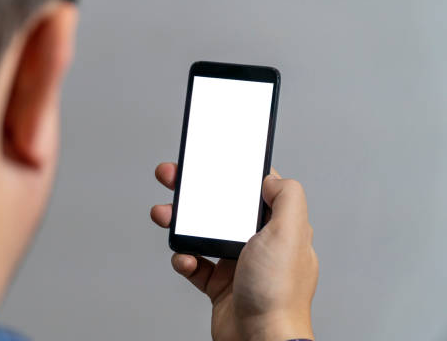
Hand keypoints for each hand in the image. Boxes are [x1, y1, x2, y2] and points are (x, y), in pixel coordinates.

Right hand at [151, 163, 317, 340]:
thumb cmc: (278, 293)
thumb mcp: (290, 232)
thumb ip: (287, 197)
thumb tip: (271, 178)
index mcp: (277, 228)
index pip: (254, 191)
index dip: (231, 174)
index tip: (211, 162)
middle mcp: (258, 244)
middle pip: (221, 208)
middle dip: (195, 194)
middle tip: (173, 179)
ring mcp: (238, 265)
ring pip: (203, 234)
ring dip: (180, 223)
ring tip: (164, 215)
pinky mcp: (219, 285)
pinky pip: (194, 264)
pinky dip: (183, 259)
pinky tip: (184, 259)